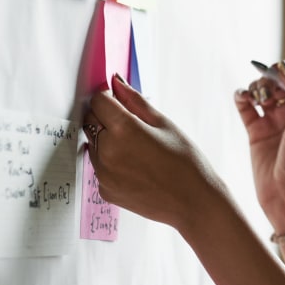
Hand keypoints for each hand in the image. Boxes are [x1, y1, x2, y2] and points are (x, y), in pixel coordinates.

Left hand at [84, 75, 222, 232]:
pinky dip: (111, 162)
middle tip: (133, 126)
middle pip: (91, 121)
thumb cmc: (185, 162)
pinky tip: (136, 167)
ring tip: (138, 150)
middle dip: (106, 118)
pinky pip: (99, 167)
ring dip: (107, 140)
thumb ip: (135, 101)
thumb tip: (116, 82)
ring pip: (93, 145)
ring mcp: (103, 174)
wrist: (193, 202)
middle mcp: (107, 151)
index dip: (109, 98)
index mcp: (123, 130)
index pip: (98, 101)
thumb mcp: (164, 124)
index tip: (120, 102)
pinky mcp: (104, 190)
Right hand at [233, 60, 284, 230]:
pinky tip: (242, 98)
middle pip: (279, 78)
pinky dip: (241, 96)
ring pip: (261, 89)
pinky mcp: (255, 130)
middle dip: (269, 77)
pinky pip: (245, 105)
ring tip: (255, 99)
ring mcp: (274, 120)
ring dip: (255, 86)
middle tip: (266, 91)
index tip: (278, 73)